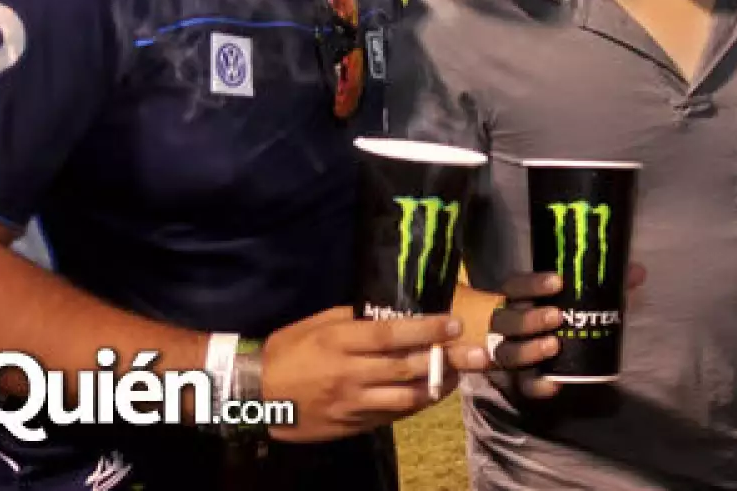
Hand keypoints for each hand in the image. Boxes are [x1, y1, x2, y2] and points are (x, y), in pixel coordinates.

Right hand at [259, 307, 485, 442]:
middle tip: (479, 353)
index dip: (426, 330)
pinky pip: (391, 415)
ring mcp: (351, 403)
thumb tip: (392, 311)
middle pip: (407, 367)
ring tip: (460, 376)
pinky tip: (431, 395)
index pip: (391, 334)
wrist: (256, 395)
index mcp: (340, 341)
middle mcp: (349, 373)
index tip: (454, 324)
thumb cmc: (288, 350)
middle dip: (448, 360)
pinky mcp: (351, 424)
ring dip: (438, 387)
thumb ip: (355, 318)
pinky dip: (415, 405)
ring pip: (405, 397)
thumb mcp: (317, 323)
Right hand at [486, 263, 646, 400]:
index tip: (558, 282)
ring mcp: (510, 353)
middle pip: (504, 320)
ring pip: (506, 353)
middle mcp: (508, 324)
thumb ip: (608, 284)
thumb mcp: (582, 297)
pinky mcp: (519, 380)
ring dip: (528, 350)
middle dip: (529, 318)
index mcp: (518, 298)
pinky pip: (522, 385)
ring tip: (554, 346)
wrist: (542, 351)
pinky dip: (535, 385)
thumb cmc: (562, 313)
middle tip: (558, 316)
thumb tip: (639, 272)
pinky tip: (553, 384)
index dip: (532, 283)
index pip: (515, 286)